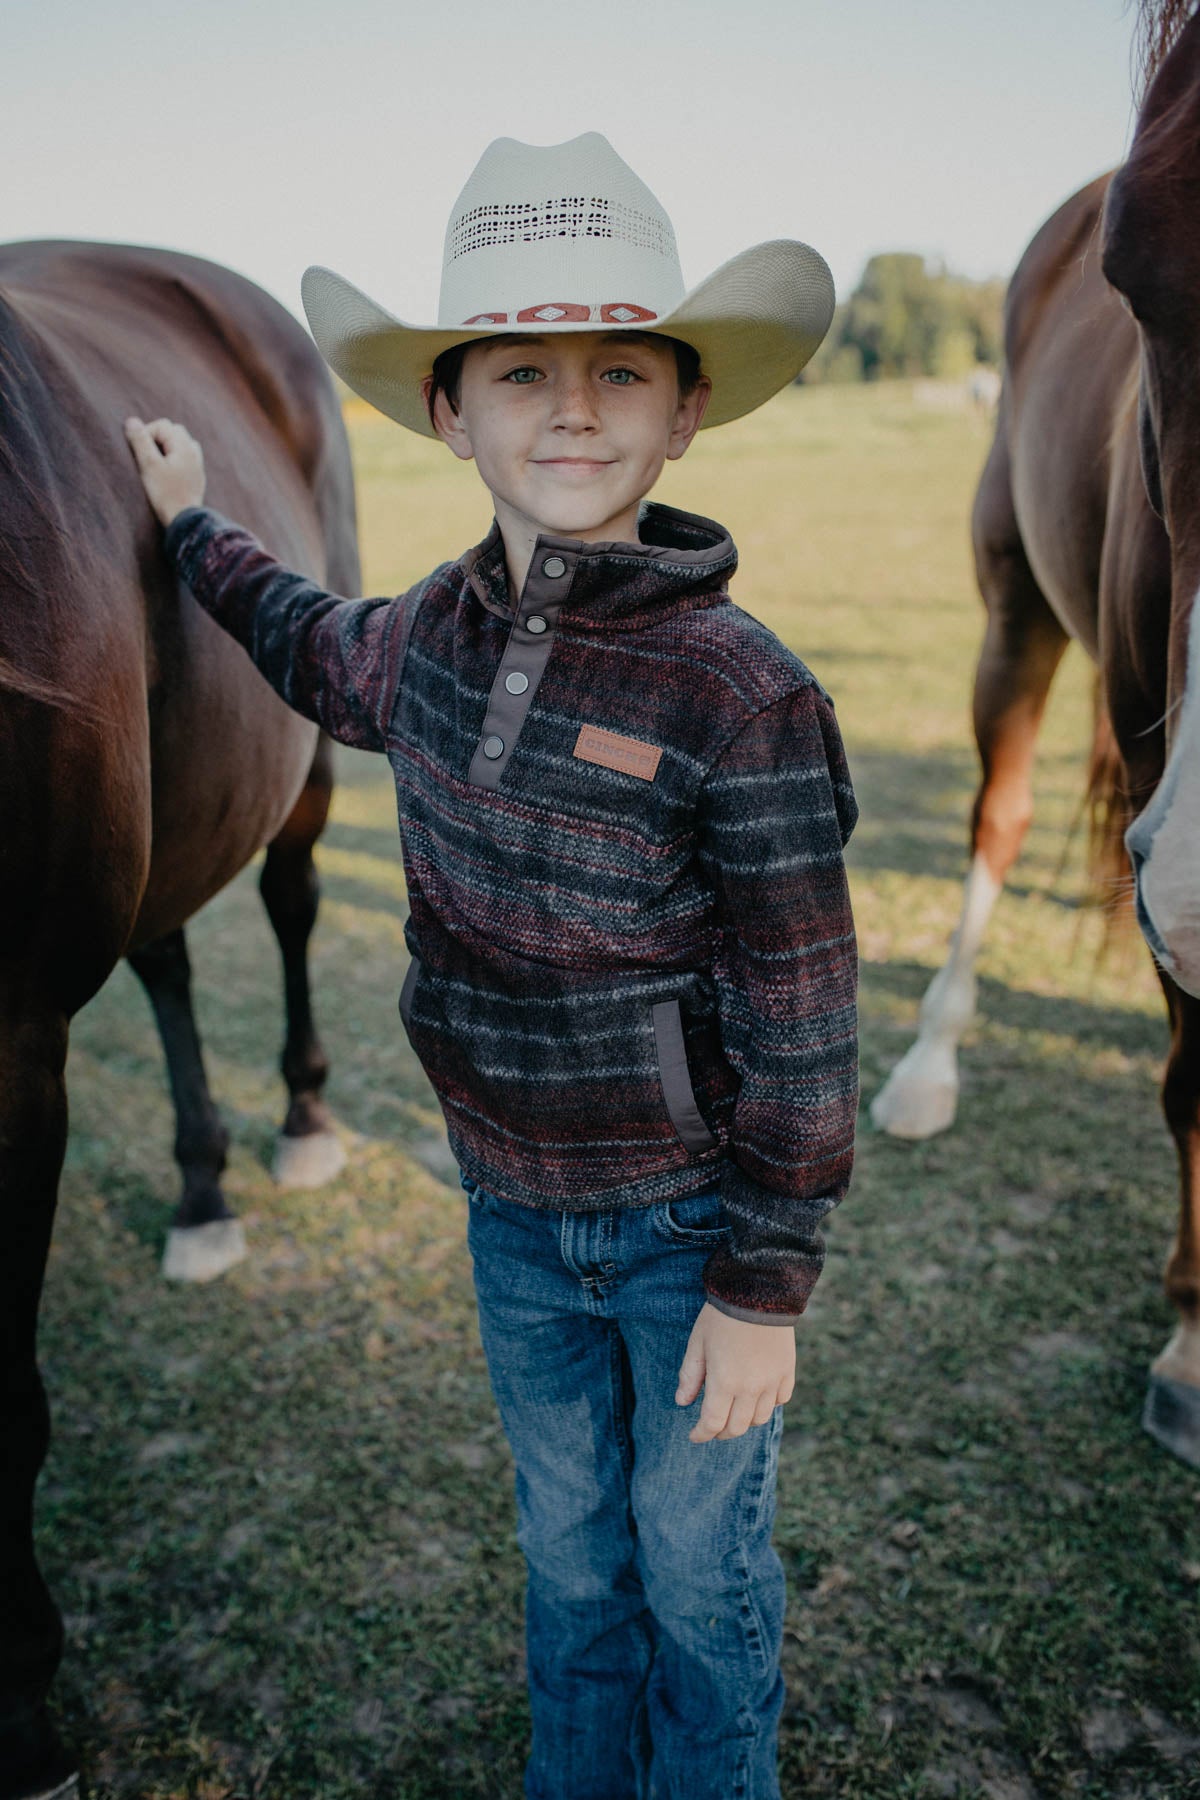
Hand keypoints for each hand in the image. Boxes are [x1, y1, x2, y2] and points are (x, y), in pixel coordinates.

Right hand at [123, 415, 205, 527]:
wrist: (185, 520)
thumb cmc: (165, 493)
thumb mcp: (148, 465)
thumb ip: (140, 441)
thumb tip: (131, 420)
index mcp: (184, 445)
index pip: (161, 425)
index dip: (146, 433)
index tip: (138, 452)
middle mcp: (194, 452)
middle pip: (173, 431)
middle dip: (157, 437)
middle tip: (146, 455)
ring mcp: (197, 464)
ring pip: (181, 443)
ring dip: (167, 446)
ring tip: (156, 462)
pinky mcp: (196, 477)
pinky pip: (186, 458)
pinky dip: (175, 458)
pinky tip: (167, 471)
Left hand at [675, 1302, 795, 1442]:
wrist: (758, 1292)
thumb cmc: (721, 1316)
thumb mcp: (698, 1343)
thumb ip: (690, 1375)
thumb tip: (682, 1402)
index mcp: (724, 1382)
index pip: (712, 1423)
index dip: (701, 1434)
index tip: (694, 1435)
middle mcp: (750, 1388)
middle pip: (736, 1427)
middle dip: (721, 1432)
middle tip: (712, 1427)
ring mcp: (772, 1382)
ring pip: (759, 1419)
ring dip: (744, 1421)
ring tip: (733, 1413)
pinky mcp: (787, 1372)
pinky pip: (780, 1400)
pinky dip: (767, 1405)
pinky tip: (757, 1396)